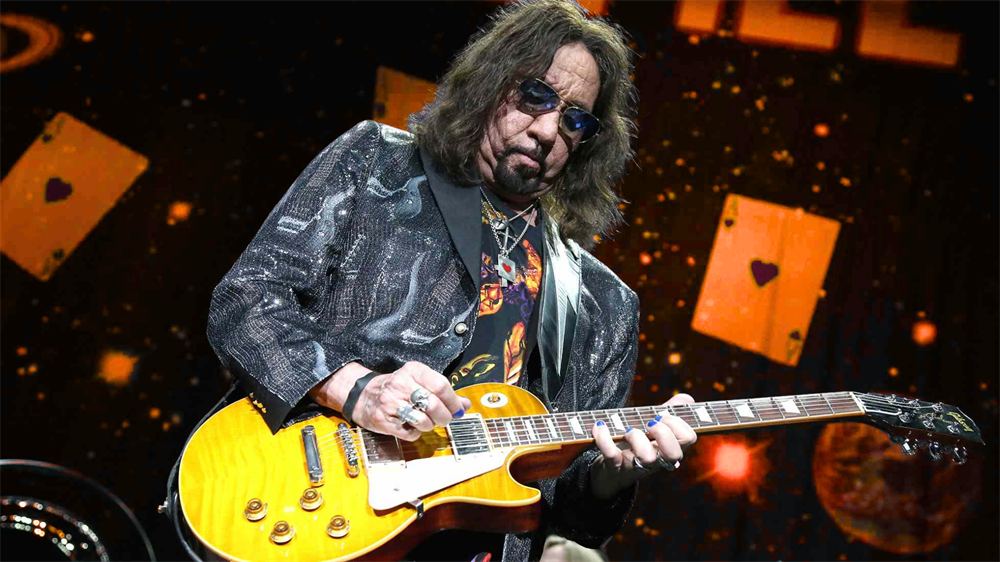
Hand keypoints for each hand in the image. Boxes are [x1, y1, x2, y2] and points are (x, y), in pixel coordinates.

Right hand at [310, 361, 470, 441]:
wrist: (362, 396)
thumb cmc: (397, 389)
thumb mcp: (419, 382)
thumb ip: (443, 392)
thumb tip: (464, 404)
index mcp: (413, 371)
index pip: (440, 385)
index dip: (453, 401)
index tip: (458, 409)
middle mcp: (401, 384)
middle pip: (433, 404)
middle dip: (444, 417)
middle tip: (444, 419)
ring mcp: (390, 402)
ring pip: (423, 421)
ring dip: (429, 426)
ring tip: (425, 421)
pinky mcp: (383, 420)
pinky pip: (410, 433)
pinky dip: (415, 433)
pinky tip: (410, 426)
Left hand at [589, 393, 697, 498]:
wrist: (609, 473)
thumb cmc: (634, 446)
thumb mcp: (653, 429)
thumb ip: (669, 412)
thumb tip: (686, 399)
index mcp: (667, 448)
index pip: (689, 439)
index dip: (679, 423)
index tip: (662, 415)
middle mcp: (655, 460)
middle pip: (674, 454)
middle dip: (664, 433)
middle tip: (649, 424)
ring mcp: (635, 465)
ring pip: (647, 458)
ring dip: (637, 437)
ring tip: (628, 430)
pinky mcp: (614, 468)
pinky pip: (611, 455)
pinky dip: (604, 438)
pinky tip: (601, 426)